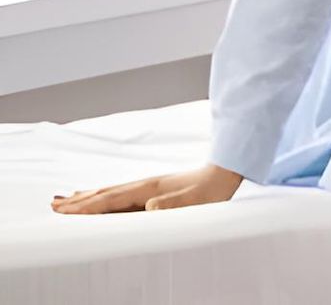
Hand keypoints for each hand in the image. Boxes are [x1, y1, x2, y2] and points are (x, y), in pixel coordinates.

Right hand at [51, 163, 241, 214]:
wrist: (226, 172)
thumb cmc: (211, 191)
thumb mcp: (196, 201)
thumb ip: (174, 204)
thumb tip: (150, 208)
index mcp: (149, 189)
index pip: (111, 199)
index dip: (87, 206)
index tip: (64, 210)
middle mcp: (144, 185)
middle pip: (104, 194)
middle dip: (78, 200)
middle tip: (53, 205)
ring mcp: (148, 185)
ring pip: (110, 192)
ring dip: (87, 196)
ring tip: (66, 198)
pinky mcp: (153, 189)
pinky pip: (121, 194)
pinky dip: (104, 196)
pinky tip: (100, 197)